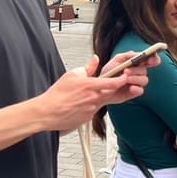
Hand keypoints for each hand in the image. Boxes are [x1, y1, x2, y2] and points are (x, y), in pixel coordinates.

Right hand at [36, 53, 153, 131]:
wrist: (47, 113)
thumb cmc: (57, 94)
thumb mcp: (72, 75)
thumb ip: (87, 68)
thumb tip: (95, 59)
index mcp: (90, 86)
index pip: (112, 83)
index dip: (122, 80)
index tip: (128, 76)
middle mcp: (94, 99)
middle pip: (114, 94)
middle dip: (123, 90)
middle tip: (129, 86)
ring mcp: (92, 110)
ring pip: (104, 102)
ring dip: (105, 98)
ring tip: (97, 94)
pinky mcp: (88, 118)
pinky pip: (95, 110)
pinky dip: (93, 106)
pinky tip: (83, 104)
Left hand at [96, 51, 158, 103]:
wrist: (100, 86)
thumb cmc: (109, 73)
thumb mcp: (115, 61)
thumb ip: (126, 56)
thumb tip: (136, 54)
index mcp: (137, 63)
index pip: (151, 59)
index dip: (154, 58)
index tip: (151, 59)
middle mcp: (139, 73)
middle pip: (145, 70)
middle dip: (136, 70)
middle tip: (126, 71)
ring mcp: (137, 83)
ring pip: (144, 80)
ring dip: (135, 79)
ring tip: (125, 79)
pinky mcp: (134, 92)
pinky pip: (141, 90)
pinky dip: (136, 88)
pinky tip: (130, 88)